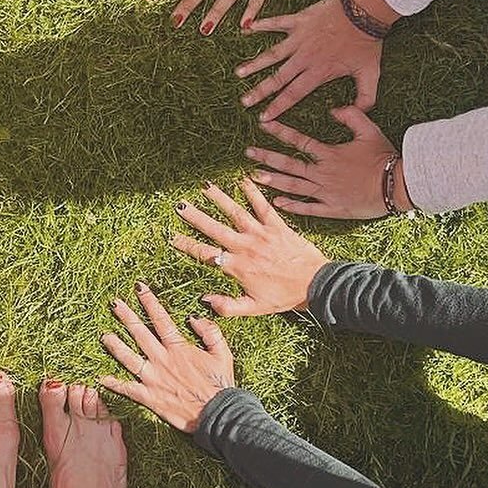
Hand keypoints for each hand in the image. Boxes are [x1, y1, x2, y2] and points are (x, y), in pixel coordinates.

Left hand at [99, 282, 234, 432]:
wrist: (217, 414)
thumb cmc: (220, 385)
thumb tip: (194, 318)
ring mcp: (153, 378)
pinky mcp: (149, 397)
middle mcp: (162, 360)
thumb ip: (210, 332)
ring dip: (115, 345)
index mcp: (179, 348)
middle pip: (140, 334)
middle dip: (126, 316)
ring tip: (103, 335)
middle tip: (114, 304)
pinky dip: (113, 383)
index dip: (149, 301)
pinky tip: (100, 377)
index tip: (139, 288)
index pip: (160, 319)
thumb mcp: (222, 353)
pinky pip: (127, 388)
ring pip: (128, 358)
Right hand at [172, 177, 329, 314]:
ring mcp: (262, 234)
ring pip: (235, 213)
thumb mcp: (254, 309)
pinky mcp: (278, 226)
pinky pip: (263, 206)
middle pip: (215, 229)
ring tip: (204, 186)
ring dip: (219, 198)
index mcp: (238, 267)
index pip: (206, 255)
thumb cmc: (284, 298)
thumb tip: (205, 300)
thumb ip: (228, 306)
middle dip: (195, 216)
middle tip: (180, 205)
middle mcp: (246, 247)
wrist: (315, 285)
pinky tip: (243, 178)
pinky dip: (253, 192)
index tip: (172, 237)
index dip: (187, 245)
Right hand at [237, 0, 383, 121]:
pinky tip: (246, 29)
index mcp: (318, 72)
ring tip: (239, 72)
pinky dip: (261, 25)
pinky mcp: (299, 20)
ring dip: (255, 64)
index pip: (294, 94)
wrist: (367, 11)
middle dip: (259, 91)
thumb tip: (354, 112)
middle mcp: (304, 57)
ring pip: (272, 54)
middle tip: (245, 101)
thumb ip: (366, 97)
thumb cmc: (368, 42)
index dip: (278, 106)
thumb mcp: (371, 73)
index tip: (264, 117)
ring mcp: (299, 38)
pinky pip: (276, 22)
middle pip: (277, 78)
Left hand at [246, 108, 408, 218]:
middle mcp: (323, 173)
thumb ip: (351, 115)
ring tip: (255, 176)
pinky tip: (277, 202)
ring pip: (293, 186)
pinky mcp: (333, 208)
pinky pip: (308, 208)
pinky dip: (292, 206)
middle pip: (289, 164)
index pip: (300, 140)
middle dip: (267, 157)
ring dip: (273, 181)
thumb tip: (333, 108)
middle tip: (248, 153)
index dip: (281, 131)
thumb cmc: (385, 157)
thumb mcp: (370, 130)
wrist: (398, 185)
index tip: (264, 124)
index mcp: (330, 154)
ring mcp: (326, 192)